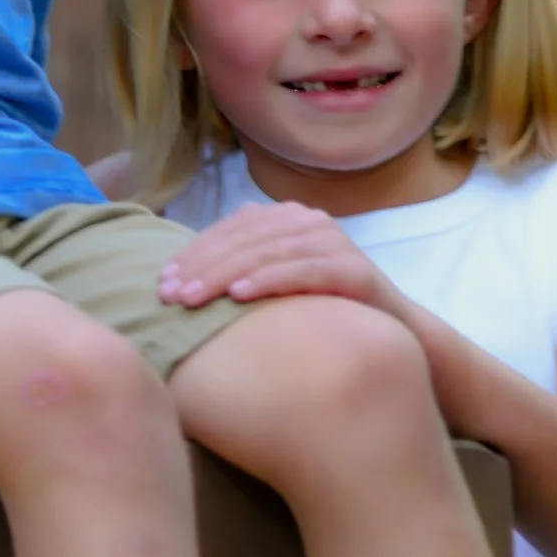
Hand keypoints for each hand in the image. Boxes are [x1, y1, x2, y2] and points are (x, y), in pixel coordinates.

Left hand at [159, 201, 410, 322]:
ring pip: (268, 252)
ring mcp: (334, 242)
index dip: (194, 253)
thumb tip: (180, 282)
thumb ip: (241, 273)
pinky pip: (304, 270)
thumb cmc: (321, 313)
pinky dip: (270, 280)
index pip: (230, 229)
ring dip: (226, 273)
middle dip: (202, 266)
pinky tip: (241, 296)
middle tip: (170, 295)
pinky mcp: (355, 269)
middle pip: (245, 239)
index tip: (162, 282)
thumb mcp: (276, 286)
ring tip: (195, 297)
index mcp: (286, 219)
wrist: (393, 337)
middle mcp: (309, 222)